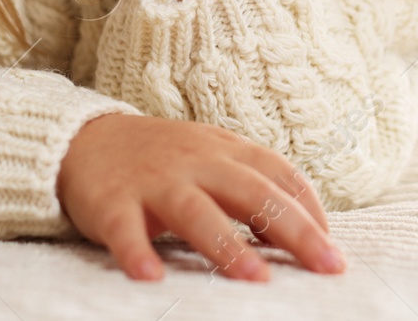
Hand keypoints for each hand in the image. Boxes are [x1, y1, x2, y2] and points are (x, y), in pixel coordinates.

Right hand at [57, 113, 343, 281]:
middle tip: (326, 265)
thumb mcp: (214, 158)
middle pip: (252, 193)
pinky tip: (151, 278)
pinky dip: (136, 253)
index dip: (312, 210)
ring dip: (228, 245)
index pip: (280, 174)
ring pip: (196, 211)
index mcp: (225, 151)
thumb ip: (255, 186)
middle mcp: (196, 163)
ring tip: (258, 278)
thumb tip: (307, 232)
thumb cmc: (164, 160)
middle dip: (293, 229)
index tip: (332, 249)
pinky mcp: (112, 203)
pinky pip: (125, 230)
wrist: (85, 139)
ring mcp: (154, 183)